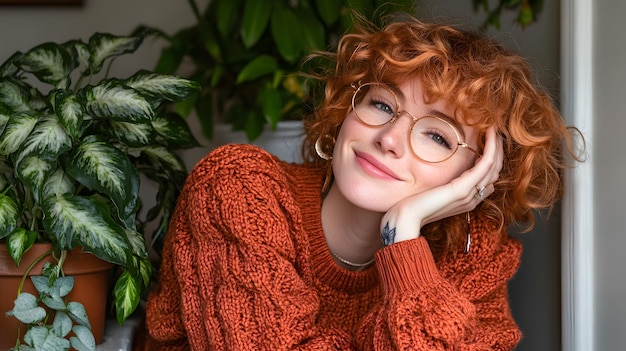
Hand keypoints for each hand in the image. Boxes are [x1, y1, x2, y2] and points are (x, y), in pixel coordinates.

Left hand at [380, 127, 502, 244]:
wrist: (404, 219)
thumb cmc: (412, 205)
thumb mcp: (432, 192)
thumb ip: (444, 184)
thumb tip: (449, 170)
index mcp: (467, 200)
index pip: (489, 177)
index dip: (492, 157)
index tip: (488, 139)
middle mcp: (473, 198)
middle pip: (495, 171)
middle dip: (498, 149)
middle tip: (495, 130)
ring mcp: (470, 194)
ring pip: (494, 166)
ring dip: (498, 145)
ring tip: (495, 128)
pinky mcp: (463, 189)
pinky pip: (487, 164)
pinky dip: (492, 147)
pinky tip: (492, 132)